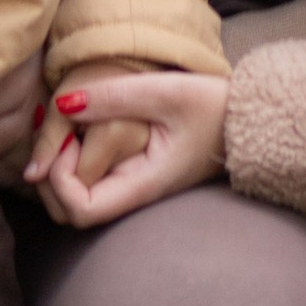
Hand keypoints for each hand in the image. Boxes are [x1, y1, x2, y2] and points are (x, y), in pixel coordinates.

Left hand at [25, 70, 229, 227]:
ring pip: (78, 198)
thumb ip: (113, 96)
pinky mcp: (136, 174)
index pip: (80, 211)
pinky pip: (93, 179)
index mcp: (143, 185)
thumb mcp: (165, 92)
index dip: (59, 178)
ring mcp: (135, 187)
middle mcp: (135, 194)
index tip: (67, 139)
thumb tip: (61, 105)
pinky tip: (82, 128)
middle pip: (70, 212)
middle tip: (60, 132)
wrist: (253, 118)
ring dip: (62, 167)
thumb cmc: (217, 106)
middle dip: (52, 176)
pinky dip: (76, 159)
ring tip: (70, 127)